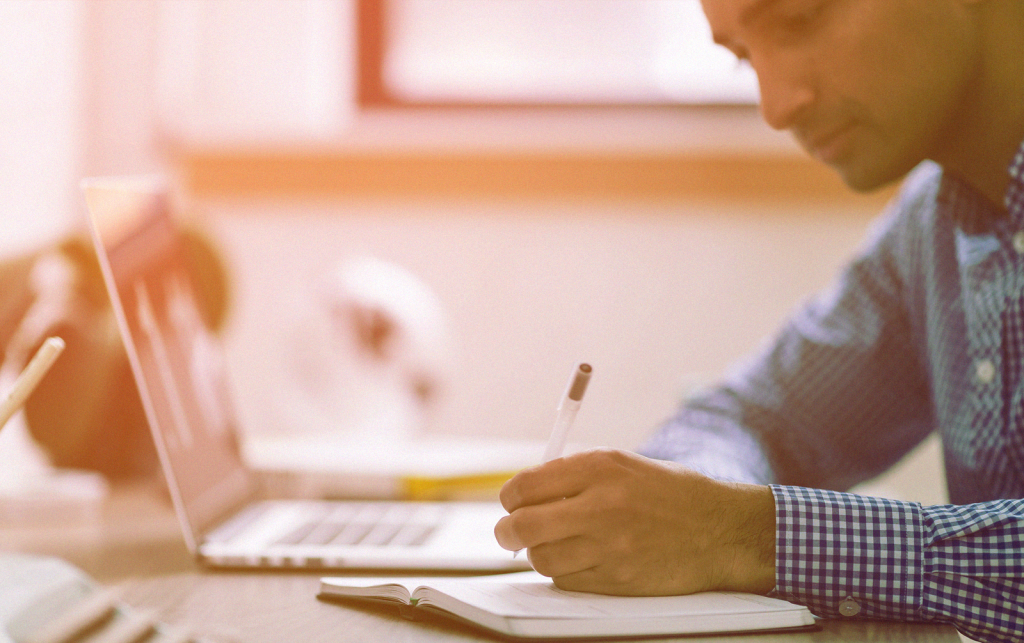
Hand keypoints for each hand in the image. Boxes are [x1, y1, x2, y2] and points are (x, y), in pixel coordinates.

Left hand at [494, 448, 775, 595]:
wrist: (721, 531)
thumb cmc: (670, 494)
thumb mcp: (623, 465)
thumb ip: (574, 475)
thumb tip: (524, 493)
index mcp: (600, 467)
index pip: (526, 485)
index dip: (511, 497)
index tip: (512, 503)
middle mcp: (601, 504)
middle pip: (523, 526)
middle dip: (508, 531)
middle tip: (510, 532)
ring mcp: (609, 545)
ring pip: (541, 558)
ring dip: (539, 553)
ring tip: (554, 544)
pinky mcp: (617, 580)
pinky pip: (567, 580)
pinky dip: (565, 572)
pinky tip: (581, 559)